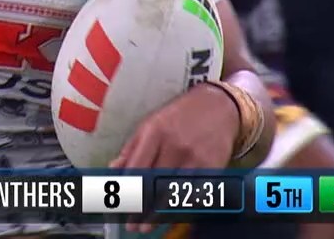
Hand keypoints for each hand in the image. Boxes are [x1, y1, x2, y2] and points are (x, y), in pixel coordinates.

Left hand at [111, 83, 238, 230]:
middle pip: (154, 184)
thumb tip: (114, 170)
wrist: (219, 106)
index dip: (127, 191)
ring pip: (174, 192)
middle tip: (132, 225)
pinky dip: (182, 207)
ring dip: (159, 214)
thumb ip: (132, 148)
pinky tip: (172, 216)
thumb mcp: (151, 123)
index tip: (120, 207)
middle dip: (141, 208)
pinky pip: (195, 193)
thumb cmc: (180, 115)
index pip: (137, 168)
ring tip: (147, 226)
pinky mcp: (213, 167)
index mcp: (154, 132)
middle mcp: (175, 145)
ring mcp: (195, 157)